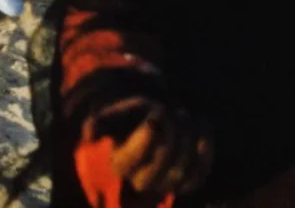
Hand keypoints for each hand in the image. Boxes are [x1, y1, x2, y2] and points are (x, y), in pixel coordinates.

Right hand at [83, 97, 212, 200]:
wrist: (149, 126)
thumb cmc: (128, 118)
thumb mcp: (113, 114)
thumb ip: (101, 122)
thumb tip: (89, 135)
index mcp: (120, 165)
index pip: (136, 155)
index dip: (150, 133)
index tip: (158, 110)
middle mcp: (142, 182)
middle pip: (162, 160)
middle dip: (171, 133)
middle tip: (170, 111)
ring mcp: (167, 185)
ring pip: (183, 166)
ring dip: (187, 136)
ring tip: (182, 114)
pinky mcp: (188, 183)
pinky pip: (201, 169)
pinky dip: (205, 145)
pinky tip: (201, 123)